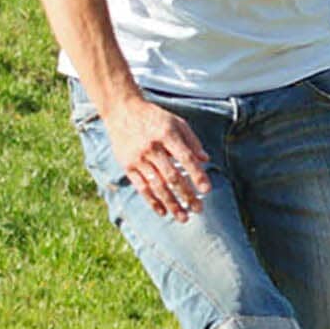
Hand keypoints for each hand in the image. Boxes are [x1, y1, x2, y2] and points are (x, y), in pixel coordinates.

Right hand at [106, 96, 211, 220]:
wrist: (122, 111)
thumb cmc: (155, 117)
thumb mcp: (177, 123)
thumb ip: (192, 141)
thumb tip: (206, 160)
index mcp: (168, 135)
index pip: (186, 159)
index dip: (197, 175)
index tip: (207, 190)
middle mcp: (153, 148)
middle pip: (172, 176)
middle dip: (186, 195)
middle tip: (198, 209)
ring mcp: (138, 158)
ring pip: (157, 185)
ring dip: (171, 203)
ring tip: (183, 217)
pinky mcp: (127, 166)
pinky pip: (141, 187)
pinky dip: (152, 201)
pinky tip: (162, 212)